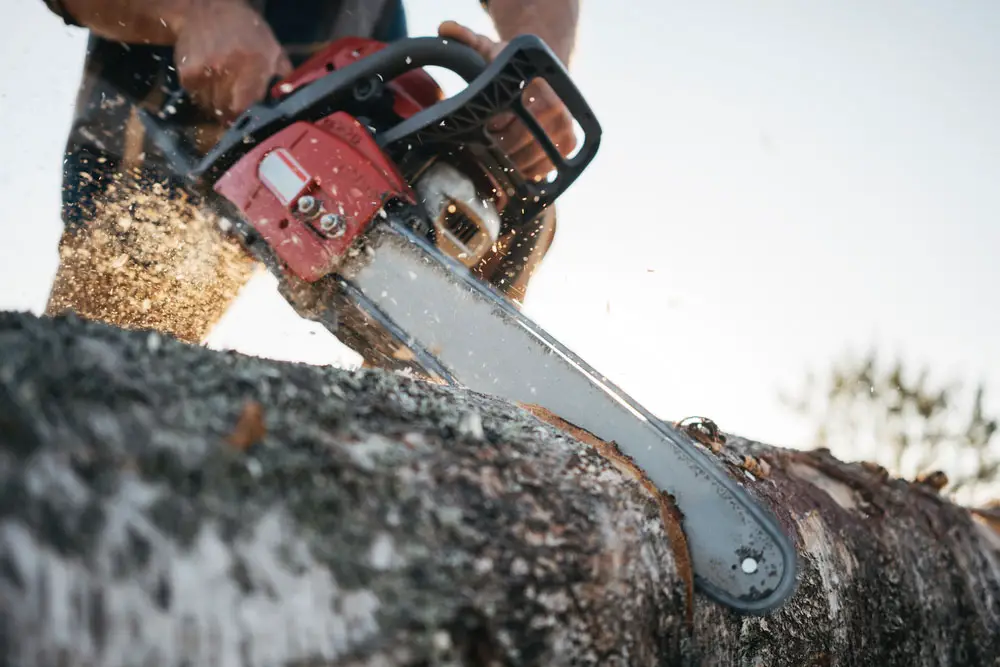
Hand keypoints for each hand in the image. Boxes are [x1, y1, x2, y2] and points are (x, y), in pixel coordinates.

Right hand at [174, 0, 291, 122]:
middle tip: (232, 110)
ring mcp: (206, 70)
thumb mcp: (272, 47)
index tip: (246, 119)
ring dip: (214, 105)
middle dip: (230, 114)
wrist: (208, 7)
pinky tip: (207, 83)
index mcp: (254, 66)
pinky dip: (199, 94)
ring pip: (209, 105)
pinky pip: (194, 95)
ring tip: (219, 94)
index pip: (247, 107)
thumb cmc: (245, 29)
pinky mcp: (187, 71)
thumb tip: (289, 97)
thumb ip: (284, 73)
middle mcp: (229, 69)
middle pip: (226, 109)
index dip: (245, 117)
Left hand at [438, 21, 577, 181]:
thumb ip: (467, 40)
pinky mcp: (570, 142)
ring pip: (530, 158)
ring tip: (499, 151)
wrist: (545, 78)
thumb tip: (444, 27)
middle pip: (518, 142)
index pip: (506, 119)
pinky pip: (544, 167)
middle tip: (485, 143)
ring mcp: (565, 126)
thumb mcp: (490, 51)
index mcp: (536, 85)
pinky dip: (527, 169)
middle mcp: (556, 105)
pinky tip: (515, 160)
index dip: (490, 128)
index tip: (482, 127)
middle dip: (497, 147)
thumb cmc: (511, 69)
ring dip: (510, 161)